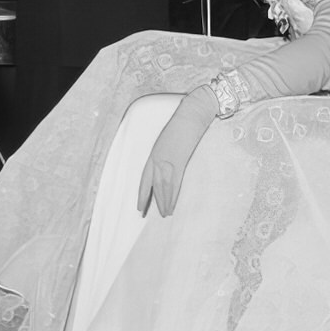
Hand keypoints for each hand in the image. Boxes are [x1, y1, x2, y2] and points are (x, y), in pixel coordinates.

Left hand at [136, 85, 217, 217]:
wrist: (190, 115)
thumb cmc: (181, 125)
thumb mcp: (167, 141)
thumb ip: (165, 155)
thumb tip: (167, 168)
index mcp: (153, 154)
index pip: (144, 179)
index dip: (142, 194)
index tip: (139, 206)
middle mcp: (157, 159)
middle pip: (153, 185)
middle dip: (152, 201)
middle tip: (148, 215)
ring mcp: (167, 161)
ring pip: (163, 187)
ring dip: (164, 202)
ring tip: (164, 214)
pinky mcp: (179, 162)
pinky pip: (174, 184)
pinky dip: (172, 196)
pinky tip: (171, 205)